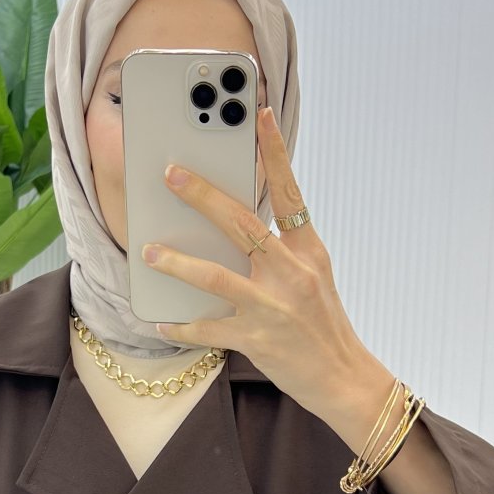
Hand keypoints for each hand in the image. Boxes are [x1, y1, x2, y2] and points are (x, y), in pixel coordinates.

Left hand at [141, 105, 367, 420]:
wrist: (344, 378)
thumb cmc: (323, 325)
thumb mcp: (314, 277)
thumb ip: (283, 249)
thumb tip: (236, 224)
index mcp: (309, 251)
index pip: (290, 192)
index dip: (274, 153)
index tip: (259, 114)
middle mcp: (292, 273)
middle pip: (242, 223)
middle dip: (203, 196)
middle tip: (171, 174)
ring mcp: (274, 307)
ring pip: (216, 275)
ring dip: (177, 262)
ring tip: (149, 252)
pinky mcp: (257, 340)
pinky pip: (208, 327)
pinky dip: (181, 325)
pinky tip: (163, 322)